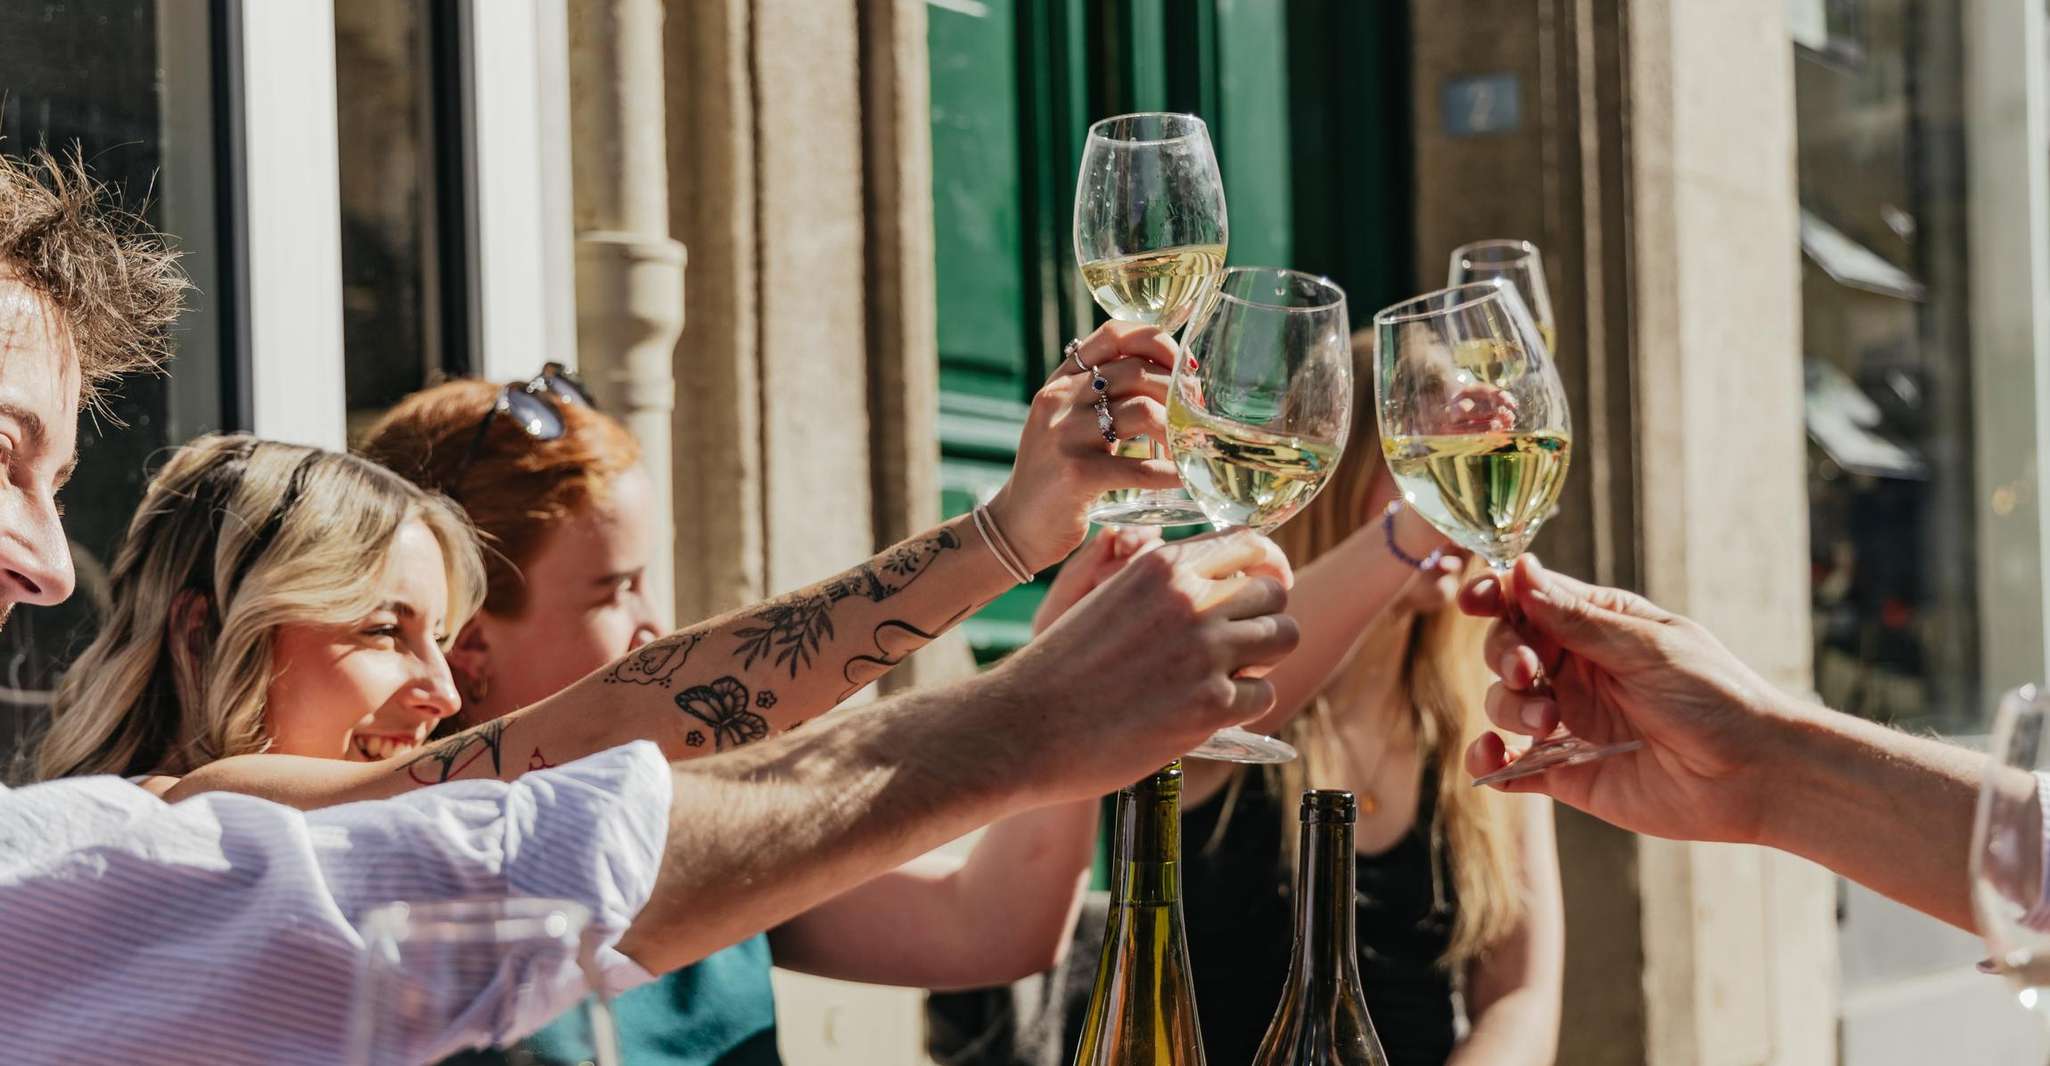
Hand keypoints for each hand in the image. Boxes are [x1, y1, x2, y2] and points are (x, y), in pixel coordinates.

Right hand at [986, 322, 1181, 571]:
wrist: (1015, 525)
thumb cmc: (1054, 473)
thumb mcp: (1066, 423)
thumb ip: (1098, 397)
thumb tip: (1166, 381)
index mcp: (1060, 381)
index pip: (1114, 335)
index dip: (1158, 342)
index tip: (1183, 366)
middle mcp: (1060, 400)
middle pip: (1137, 372)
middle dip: (1178, 391)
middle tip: (1196, 414)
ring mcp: (1066, 435)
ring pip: (1144, 412)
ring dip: (1177, 430)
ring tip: (1189, 447)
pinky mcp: (1077, 475)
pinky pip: (1140, 468)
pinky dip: (1170, 473)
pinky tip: (1183, 479)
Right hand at [997, 529, 1300, 802]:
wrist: (1025, 726)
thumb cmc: (1061, 667)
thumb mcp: (1108, 597)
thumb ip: (1165, 586)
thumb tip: (1224, 586)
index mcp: (1163, 564)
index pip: (1250, 543)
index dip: (1267, 567)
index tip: (1265, 589)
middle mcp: (1190, 598)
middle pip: (1275, 593)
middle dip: (1263, 620)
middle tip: (1238, 648)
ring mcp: (1206, 650)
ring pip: (1284, 638)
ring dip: (1263, 660)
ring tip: (1226, 678)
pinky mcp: (1213, 705)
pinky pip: (1265, 694)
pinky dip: (1243, 707)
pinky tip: (1204, 713)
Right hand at [1460, 555, 1804, 844]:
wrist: (1756, 774)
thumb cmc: (1716, 697)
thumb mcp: (1647, 648)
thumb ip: (1578, 620)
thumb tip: (1521, 571)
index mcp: (1599, 628)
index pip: (1531, 602)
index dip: (1496, 596)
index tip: (1477, 600)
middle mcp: (1577, 671)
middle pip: (1507, 649)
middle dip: (1506, 654)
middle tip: (1531, 672)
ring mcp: (1569, 722)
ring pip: (1503, 703)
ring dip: (1509, 707)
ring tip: (1548, 723)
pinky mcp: (1565, 773)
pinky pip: (1509, 766)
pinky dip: (1489, 761)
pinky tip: (1492, 759)